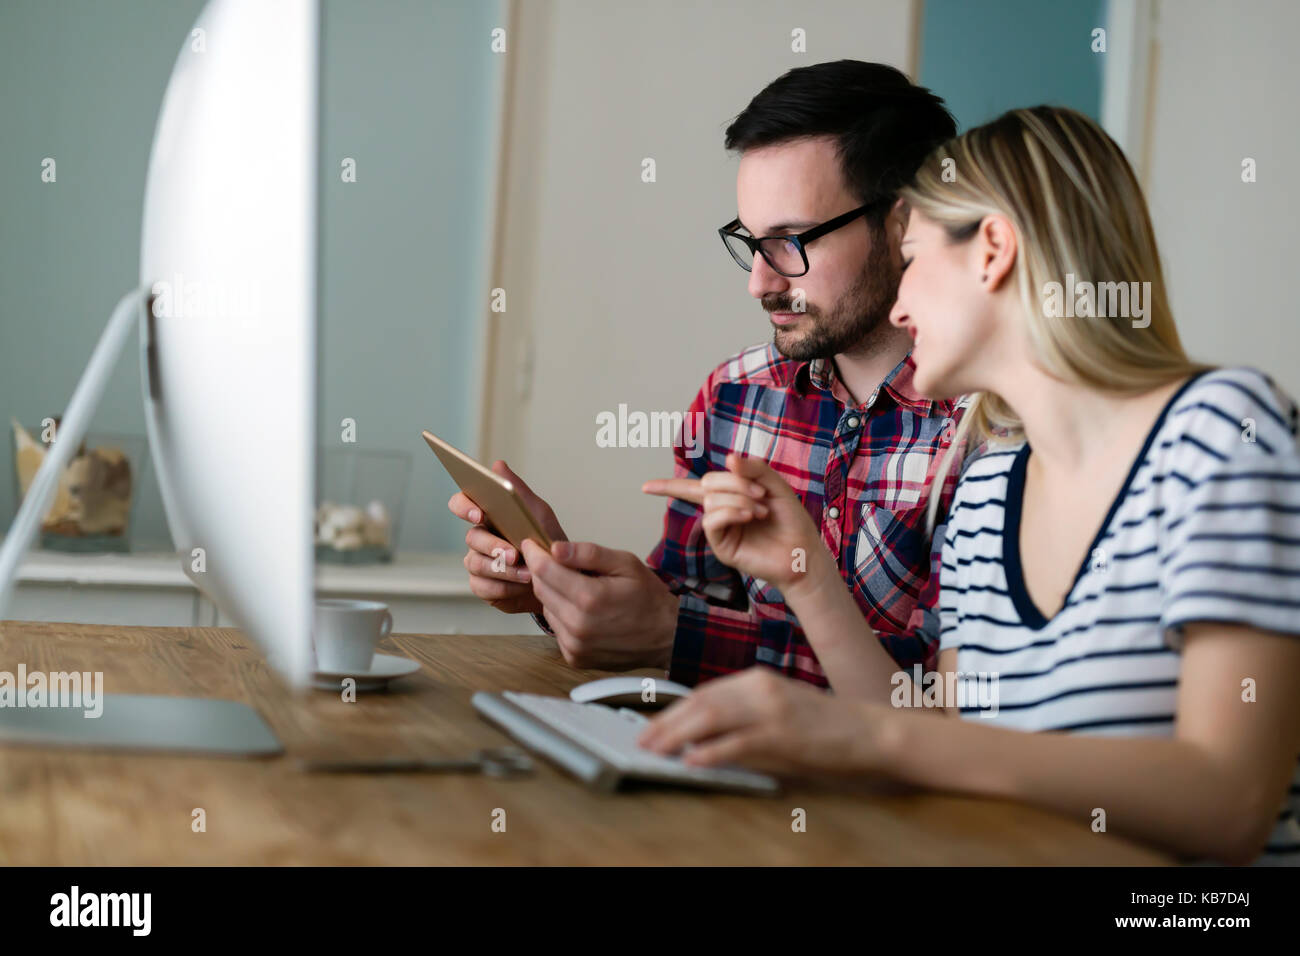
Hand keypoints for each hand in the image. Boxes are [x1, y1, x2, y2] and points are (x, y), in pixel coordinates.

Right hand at [447, 460, 566, 614]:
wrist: (562, 578)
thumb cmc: (547, 541)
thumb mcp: (538, 514)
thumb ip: (518, 491)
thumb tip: (498, 465)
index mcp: (488, 515)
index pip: (461, 503)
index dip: (464, 507)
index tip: (479, 513)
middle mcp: (479, 538)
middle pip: (471, 537)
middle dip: (493, 546)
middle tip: (514, 554)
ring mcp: (478, 562)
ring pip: (475, 563)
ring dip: (503, 570)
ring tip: (527, 573)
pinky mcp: (483, 586)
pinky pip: (482, 586)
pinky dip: (503, 587)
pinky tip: (521, 586)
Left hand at [519, 538, 678, 670]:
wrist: (666, 635)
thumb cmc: (648, 597)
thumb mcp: (625, 563)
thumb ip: (589, 553)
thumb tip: (556, 548)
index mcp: (589, 598)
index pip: (544, 571)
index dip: (535, 553)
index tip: (532, 543)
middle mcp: (577, 625)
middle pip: (541, 589)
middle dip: (543, 571)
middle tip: (554, 560)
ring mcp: (575, 645)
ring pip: (546, 608)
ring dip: (554, 594)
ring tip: (577, 587)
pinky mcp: (575, 657)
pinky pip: (557, 628)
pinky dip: (563, 615)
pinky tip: (582, 610)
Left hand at [637, 668, 894, 775]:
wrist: (868, 729)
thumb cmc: (824, 725)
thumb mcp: (777, 709)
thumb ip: (742, 714)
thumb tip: (700, 733)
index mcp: (757, 679)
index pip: (704, 692)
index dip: (673, 710)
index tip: (651, 725)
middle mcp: (760, 687)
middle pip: (700, 702)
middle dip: (666, 722)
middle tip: (643, 740)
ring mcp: (771, 709)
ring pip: (712, 717)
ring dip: (677, 735)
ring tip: (655, 750)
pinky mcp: (783, 733)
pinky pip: (738, 742)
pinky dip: (711, 751)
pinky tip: (692, 760)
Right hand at [643, 452, 823, 593]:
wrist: (803, 550)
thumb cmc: (791, 520)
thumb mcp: (775, 485)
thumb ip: (753, 468)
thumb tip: (728, 458)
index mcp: (729, 496)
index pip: (694, 487)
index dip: (668, 486)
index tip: (645, 487)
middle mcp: (720, 512)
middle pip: (706, 483)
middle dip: (734, 482)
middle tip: (761, 494)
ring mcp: (720, 530)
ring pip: (711, 500)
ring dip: (739, 498)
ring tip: (761, 510)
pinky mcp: (723, 546)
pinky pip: (712, 520)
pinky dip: (730, 512)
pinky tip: (749, 516)